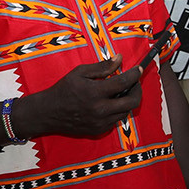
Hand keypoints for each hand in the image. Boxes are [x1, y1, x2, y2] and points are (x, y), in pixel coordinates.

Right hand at [19, 60, 142, 138]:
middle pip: (132, 101)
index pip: (124, 82)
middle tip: (134, 83)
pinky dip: (118, 110)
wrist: (49, 112)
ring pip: (126, 111)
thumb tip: (120, 58)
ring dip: (128, 100)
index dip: (135, 74)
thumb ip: (102, 67)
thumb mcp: (80, 73)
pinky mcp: (99, 130)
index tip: (139, 69)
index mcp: (95, 92)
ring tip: (121, 91)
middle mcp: (100, 109)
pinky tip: (111, 103)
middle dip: (138, 90)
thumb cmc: (64, 89)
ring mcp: (101, 122)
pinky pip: (116, 119)